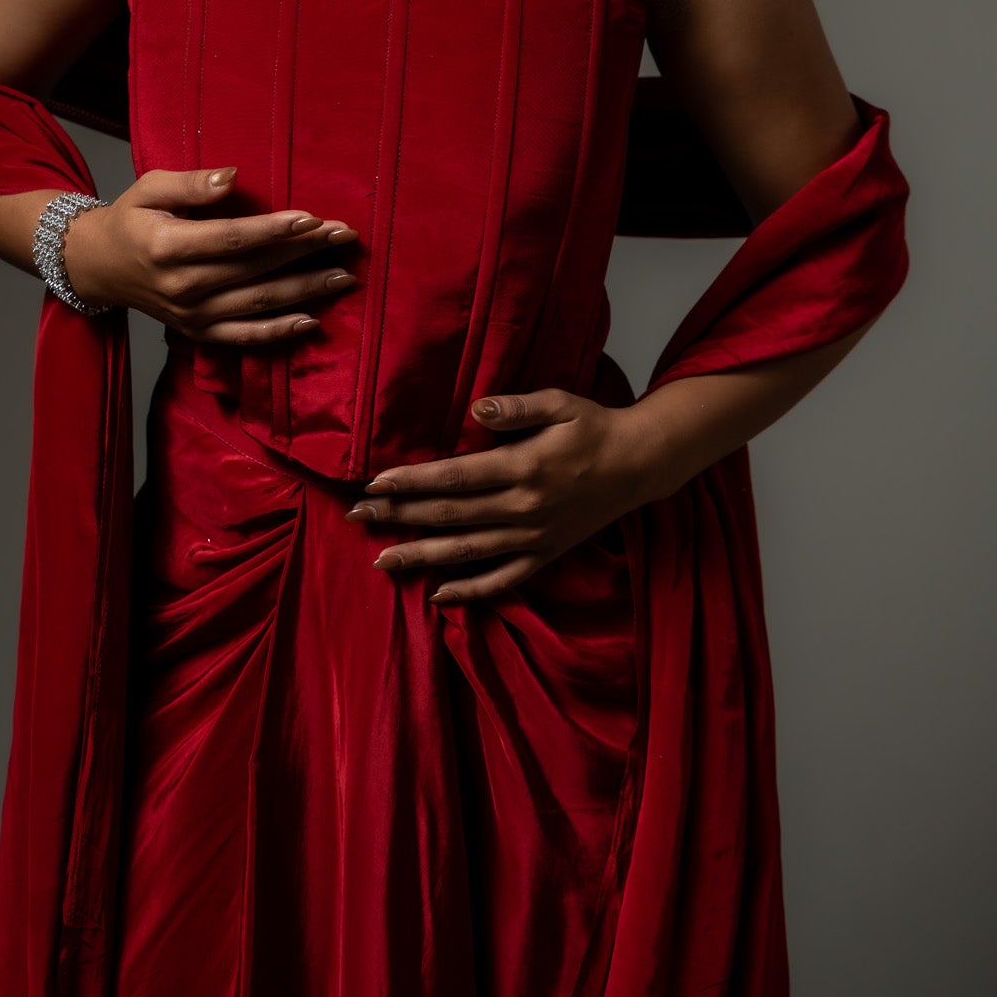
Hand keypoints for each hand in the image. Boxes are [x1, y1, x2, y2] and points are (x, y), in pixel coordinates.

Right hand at [64, 164, 359, 341]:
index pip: (232, 238)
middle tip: (345, 237)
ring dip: (305, 291)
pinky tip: (313, 320)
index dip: (274, 230)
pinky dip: (279, 332)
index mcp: (167, 247)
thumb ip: (192, 184)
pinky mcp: (197, 333)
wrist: (100, 266)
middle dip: (305, 252)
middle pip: (254, 269)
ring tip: (344, 276)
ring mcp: (190, 316)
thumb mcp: (150, 188)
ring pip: (258, 304)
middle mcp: (181, 287)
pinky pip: (244, 338)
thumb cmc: (131, 219)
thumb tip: (232, 176)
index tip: (313, 218)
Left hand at [345, 388, 671, 603]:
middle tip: (356, 515)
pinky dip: (470, 591)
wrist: (639, 465)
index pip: (454, 478)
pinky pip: (502, 580)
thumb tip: (475, 407)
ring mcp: (532, 538)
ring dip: (420, 555)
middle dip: (399, 516)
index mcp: (522, 468)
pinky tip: (438, 594)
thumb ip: (516, 408)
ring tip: (380, 559)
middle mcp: (523, 508)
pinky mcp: (544, 556)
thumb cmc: (593, 426)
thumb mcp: (559, 403)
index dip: (412, 482)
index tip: (374, 483)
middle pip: (450, 516)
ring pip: (466, 552)